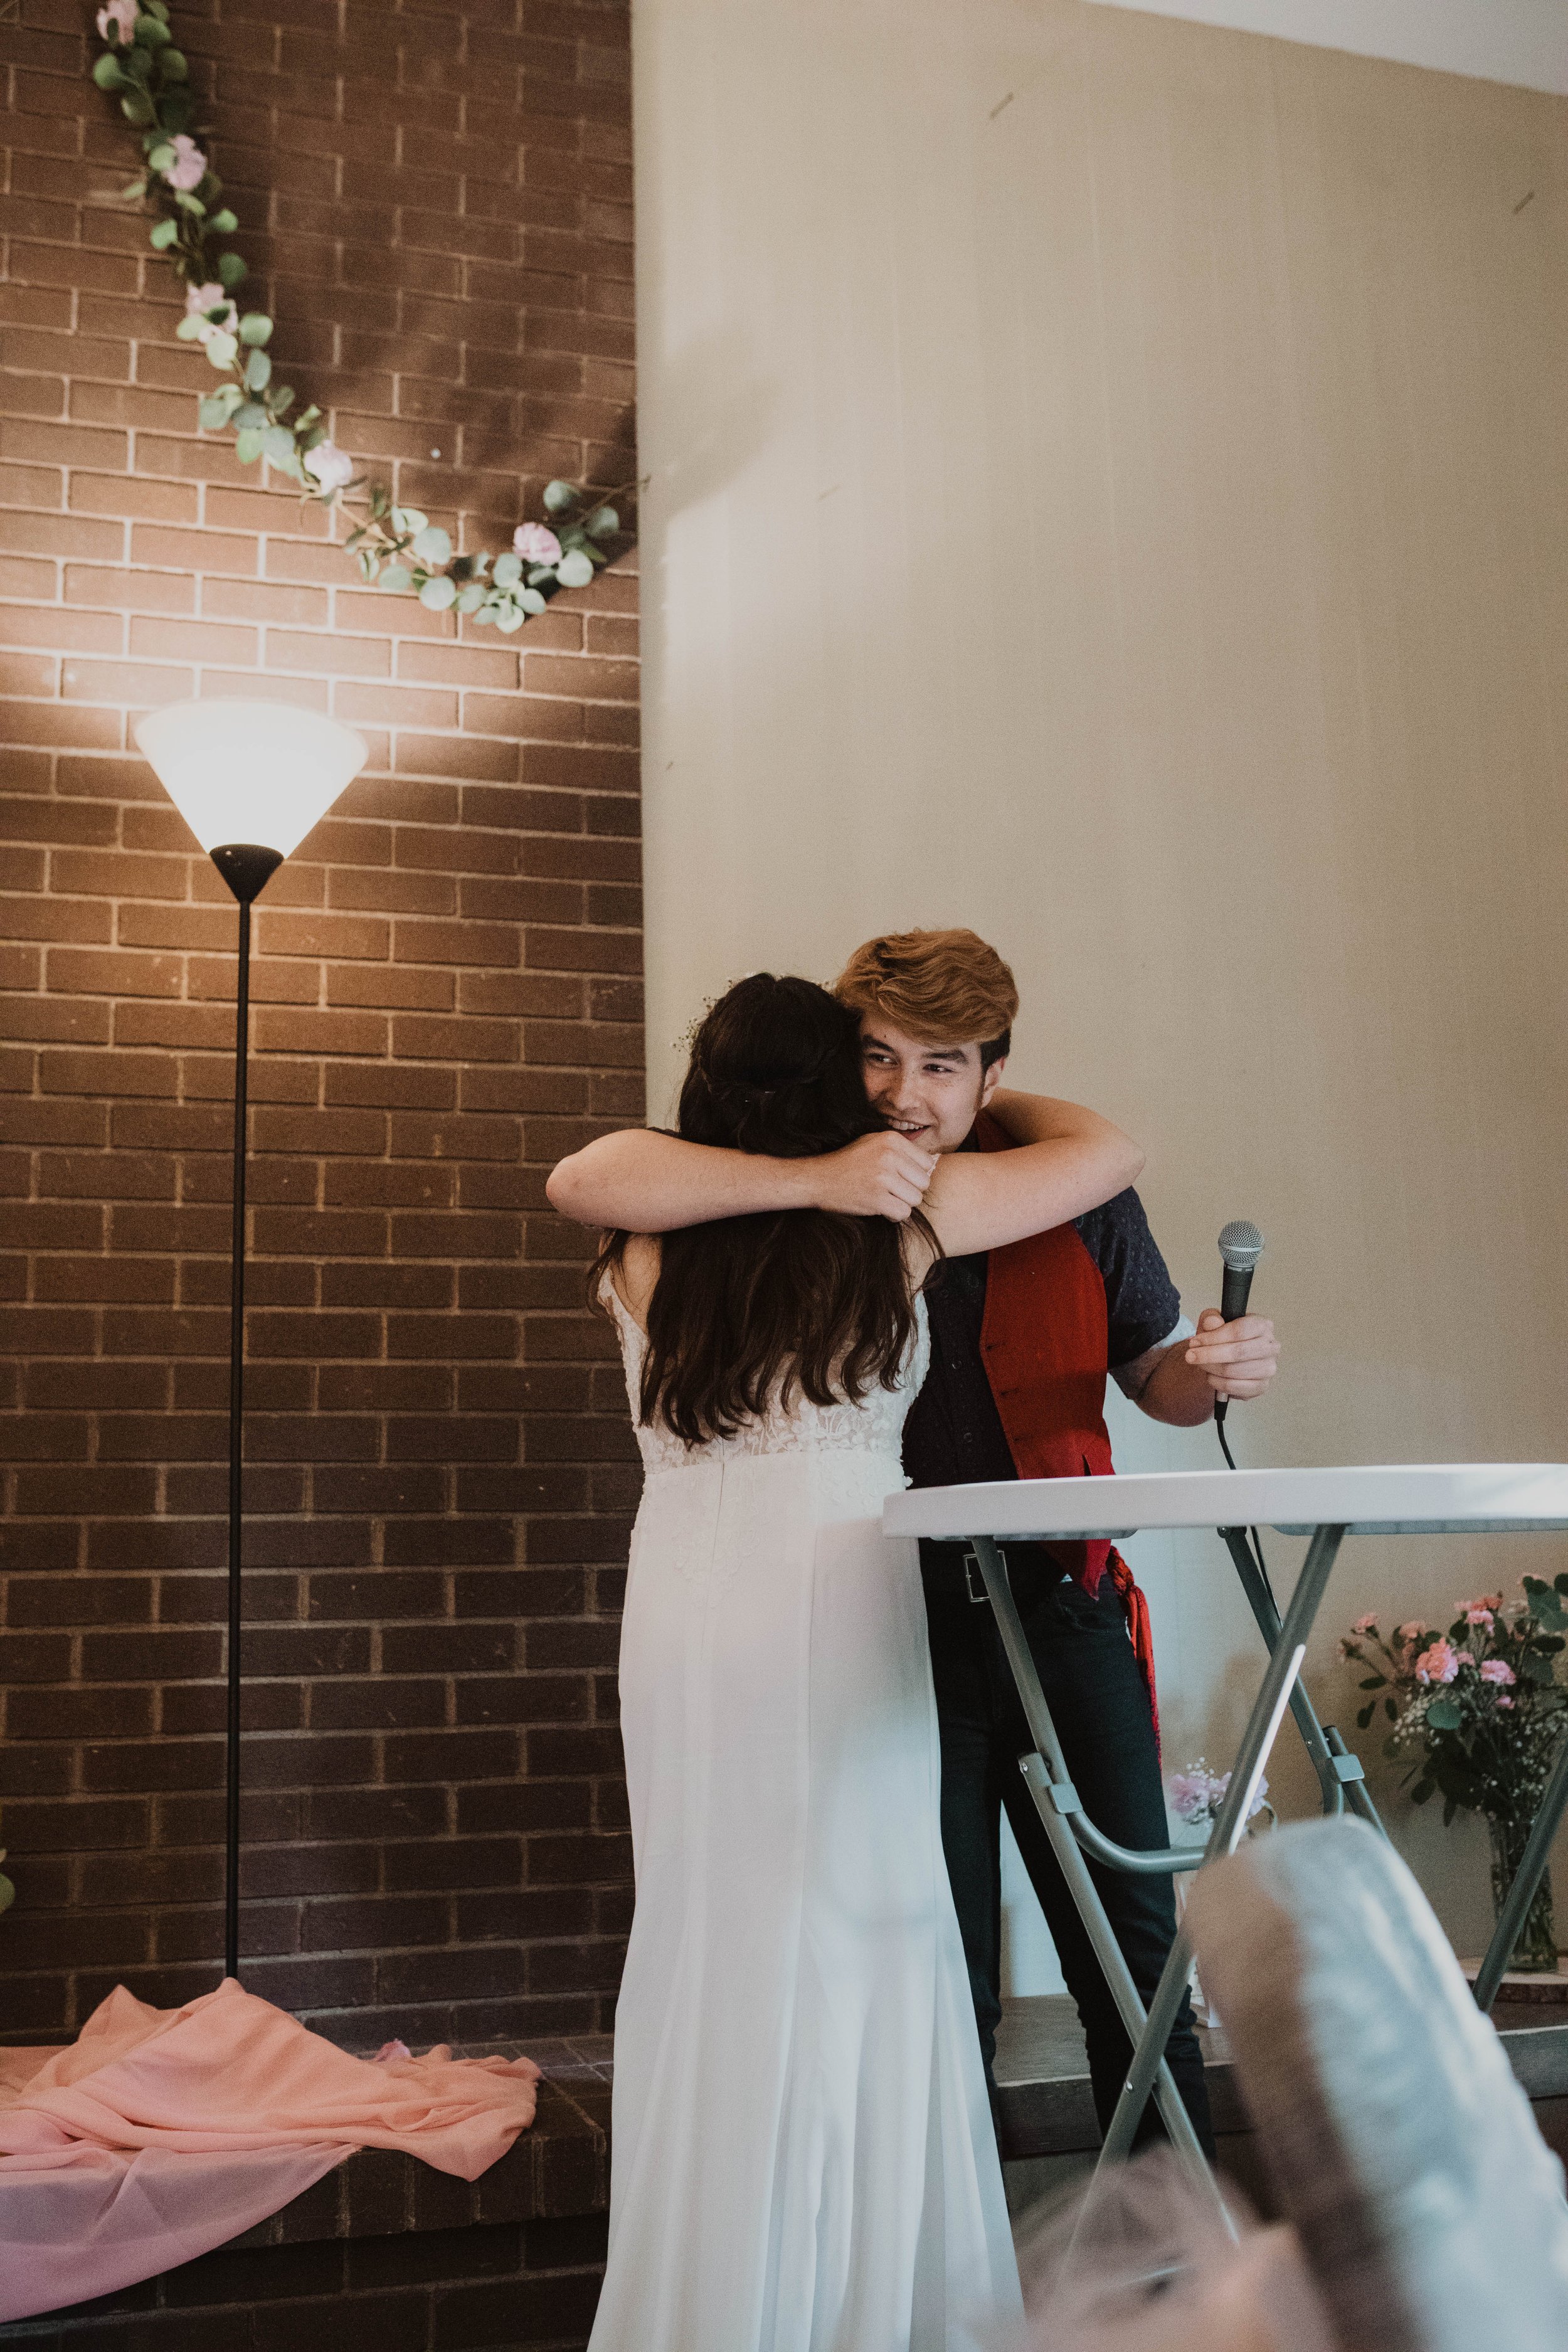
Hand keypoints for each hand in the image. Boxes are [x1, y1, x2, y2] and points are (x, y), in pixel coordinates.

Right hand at [811, 1131, 937, 1221]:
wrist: (818, 1179)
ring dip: (902, 1203)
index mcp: (891, 1139)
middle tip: (892, 1191)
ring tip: (885, 1199)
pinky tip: (881, 1209)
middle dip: (910, 1190)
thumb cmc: (847, 1162)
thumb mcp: (873, 1143)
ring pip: (915, 1199)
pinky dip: (894, 1215)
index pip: (927, 1162)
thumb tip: (933, 1162)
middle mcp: (889, 1156)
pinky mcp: (877, 1199)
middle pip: (924, 1182)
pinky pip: (903, 1213)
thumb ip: (900, 1149)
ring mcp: (883, 1177)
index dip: (915, 1174)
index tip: (900, 1178)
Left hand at [1184, 1307, 1278, 1402]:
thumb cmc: (1222, 1337)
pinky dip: (1217, 1383)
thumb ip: (1210, 1319)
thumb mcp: (1213, 1322)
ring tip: (1200, 1365)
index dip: (1214, 1337)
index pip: (1239, 1331)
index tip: (1195, 1342)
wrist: (1227, 1357)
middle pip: (1238, 1352)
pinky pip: (1235, 1387)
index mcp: (1262, 1325)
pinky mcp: (1262, 1386)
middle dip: (1209, 1355)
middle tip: (1190, 1356)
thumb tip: (1212, 1323)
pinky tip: (1211, 1376)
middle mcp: (1271, 1346)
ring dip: (1211, 1369)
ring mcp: (1268, 1367)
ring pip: (1234, 1371)